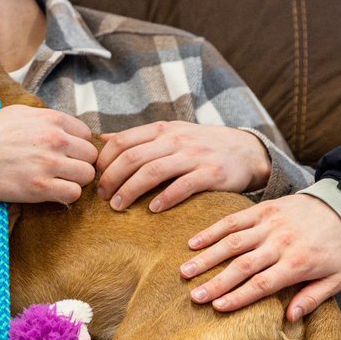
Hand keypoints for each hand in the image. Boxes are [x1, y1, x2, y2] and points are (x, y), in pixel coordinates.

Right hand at [0, 105, 97, 202]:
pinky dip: (66, 195)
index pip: (87, 134)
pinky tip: (52, 192)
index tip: (66, 154)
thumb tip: (65, 127)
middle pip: (91, 156)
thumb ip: (47, 118)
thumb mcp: (21, 113)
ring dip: (75, 180)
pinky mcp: (40, 187)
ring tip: (58, 181)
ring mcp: (48, 164)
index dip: (78, 146)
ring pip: (86, 175)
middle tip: (63, 170)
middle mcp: (55, 139)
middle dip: (80, 163)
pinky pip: (73, 194)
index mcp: (52, 120)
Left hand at [95, 121, 270, 212]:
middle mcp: (176, 139)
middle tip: (102, 198)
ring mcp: (194, 155)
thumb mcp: (170, 133)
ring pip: (153, 170)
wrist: (245, 151)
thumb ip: (138, 138)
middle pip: (133, 157)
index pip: (122, 141)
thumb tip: (101, 140)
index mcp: (162, 129)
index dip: (103, 162)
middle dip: (111, 178)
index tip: (95, 180)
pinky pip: (184, 186)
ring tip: (118, 206)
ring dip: (130, 189)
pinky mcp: (212, 173)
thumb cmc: (200, 146)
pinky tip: (153, 210)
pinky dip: (165, 198)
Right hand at [181, 193, 340, 321]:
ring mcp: (269, 224)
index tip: (218, 308)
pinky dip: (211, 231)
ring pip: (233, 243)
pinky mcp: (262, 209)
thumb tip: (290, 318)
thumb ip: (312, 299)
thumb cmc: (336, 249)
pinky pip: (233, 221)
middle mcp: (280, 243)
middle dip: (216, 283)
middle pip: (243, 266)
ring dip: (207, 258)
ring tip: (185, 272)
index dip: (239, 296)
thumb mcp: (335, 279)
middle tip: (194, 296)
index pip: (263, 283)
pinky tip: (193, 243)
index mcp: (297, 262)